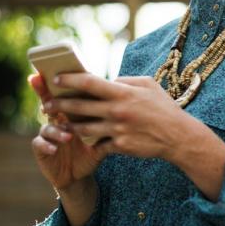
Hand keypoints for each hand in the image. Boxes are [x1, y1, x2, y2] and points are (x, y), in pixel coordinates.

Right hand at [28, 74, 110, 190]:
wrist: (80, 174)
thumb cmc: (91, 150)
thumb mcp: (101, 133)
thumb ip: (108, 118)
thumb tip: (125, 101)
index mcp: (70, 113)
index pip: (65, 94)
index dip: (58, 83)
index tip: (54, 72)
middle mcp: (56, 120)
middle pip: (48, 103)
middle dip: (45, 96)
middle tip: (50, 95)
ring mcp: (47, 134)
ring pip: (47, 126)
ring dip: (56, 130)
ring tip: (68, 136)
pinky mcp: (41, 149)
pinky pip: (39, 144)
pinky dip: (46, 145)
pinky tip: (54, 148)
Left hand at [44, 73, 188, 160]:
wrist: (177, 136)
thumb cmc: (163, 107)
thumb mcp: (148, 85)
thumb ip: (125, 81)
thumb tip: (108, 81)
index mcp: (122, 93)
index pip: (89, 82)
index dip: (69, 79)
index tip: (56, 79)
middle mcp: (116, 111)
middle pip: (79, 106)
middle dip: (59, 105)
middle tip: (46, 104)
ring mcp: (117, 130)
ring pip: (83, 128)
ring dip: (69, 125)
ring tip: (60, 123)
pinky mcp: (119, 146)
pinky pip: (98, 144)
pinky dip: (90, 142)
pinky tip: (83, 140)